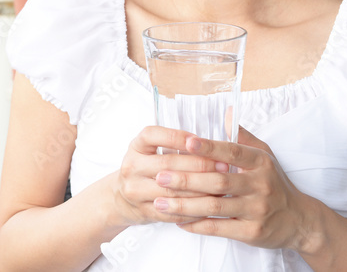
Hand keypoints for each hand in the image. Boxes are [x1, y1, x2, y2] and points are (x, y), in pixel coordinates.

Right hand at [112, 126, 230, 226]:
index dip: (176, 136)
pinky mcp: (145, 211)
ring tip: (223, 186)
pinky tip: (211, 203)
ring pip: (173, 191)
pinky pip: (174, 212)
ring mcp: (136, 191)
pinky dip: (195, 209)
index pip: (152, 135)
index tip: (200, 139)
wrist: (123, 198)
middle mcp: (132, 167)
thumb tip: (208, 141)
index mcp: (136, 147)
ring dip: (202, 189)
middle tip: (224, 165)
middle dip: (199, 164)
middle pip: (167, 164)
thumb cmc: (146, 169)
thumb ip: (173, 143)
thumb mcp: (150, 150)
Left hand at [152, 127, 315, 250]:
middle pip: (218, 181)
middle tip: (160, 176)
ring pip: (215, 206)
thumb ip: (243, 137)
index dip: (209, 147)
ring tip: (160, 202)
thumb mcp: (265, 156)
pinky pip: (220, 228)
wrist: (299, 220)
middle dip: (186, 179)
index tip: (186, 142)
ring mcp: (257, 210)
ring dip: (185, 205)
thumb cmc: (274, 184)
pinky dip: (197, 225)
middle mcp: (260, 185)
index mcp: (260, 162)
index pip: (232, 152)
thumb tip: (226, 111)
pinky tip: (178, 221)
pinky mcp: (252, 232)